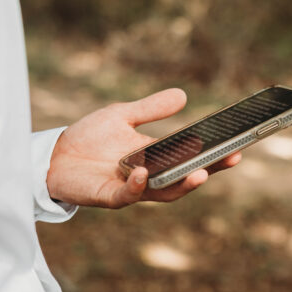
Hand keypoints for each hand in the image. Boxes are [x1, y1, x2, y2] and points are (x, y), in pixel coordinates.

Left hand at [46, 88, 240, 207]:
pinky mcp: (110, 197)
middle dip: (209, 170)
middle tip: (229, 159)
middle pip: (185, 178)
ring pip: (164, 192)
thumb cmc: (89, 137)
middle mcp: (149, 177)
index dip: (214, 156)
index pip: (191, 159)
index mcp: (156, 158)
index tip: (237, 148)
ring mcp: (131, 189)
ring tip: (200, 173)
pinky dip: (138, 186)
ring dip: (182, 184)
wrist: (54, 155)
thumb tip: (183, 95)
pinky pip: (128, 195)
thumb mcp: (123, 115)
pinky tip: (143, 172)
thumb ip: (151, 109)